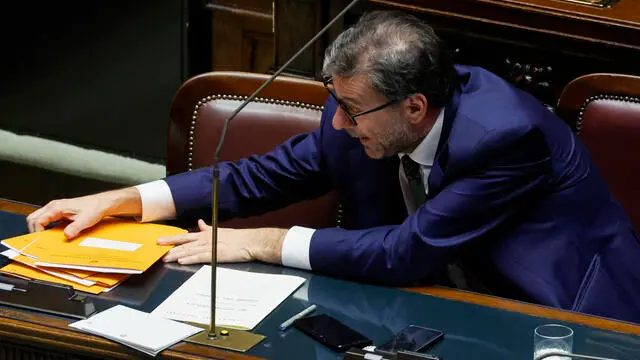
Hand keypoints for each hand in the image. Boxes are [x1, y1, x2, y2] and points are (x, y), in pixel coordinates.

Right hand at [26, 188, 141, 238]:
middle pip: (33, 218)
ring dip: (40, 228)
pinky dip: (46, 227)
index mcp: (56, 207)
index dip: (37, 231)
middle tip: (41, 240)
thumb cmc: (94, 208)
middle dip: (34, 230)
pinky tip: (54, 234)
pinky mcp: (59, 213)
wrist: (102, 203)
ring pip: (38, 218)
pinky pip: (46, 220)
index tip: (42, 240)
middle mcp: (53, 207)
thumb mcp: (85, 220)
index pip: (37, 220)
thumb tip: (66, 236)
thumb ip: (75, 228)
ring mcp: (55, 209)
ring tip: (47, 238)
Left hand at [159, 220, 285, 264]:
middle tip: (157, 248)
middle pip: (184, 243)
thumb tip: (200, 223)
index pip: (186, 235)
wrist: (250, 242)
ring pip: (189, 250)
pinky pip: (200, 257)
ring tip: (165, 257)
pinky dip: (190, 259)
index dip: (172, 238)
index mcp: (206, 234)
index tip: (160, 240)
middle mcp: (206, 240)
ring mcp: (210, 247)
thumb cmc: (237, 238)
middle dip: (170, 246)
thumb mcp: (220, 231)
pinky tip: (182, 260)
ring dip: (177, 254)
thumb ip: (208, 228)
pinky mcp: (216, 255)